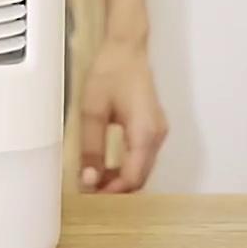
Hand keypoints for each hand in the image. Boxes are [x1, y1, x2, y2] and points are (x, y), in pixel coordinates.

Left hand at [79, 41, 167, 192]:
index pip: (132, 177)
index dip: (112, 192)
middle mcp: (157, 136)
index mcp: (144, 132)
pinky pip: (142, 158)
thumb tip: (89, 179)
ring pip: (142, 170)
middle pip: (140, 177)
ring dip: (120, 180)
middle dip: (116, 191)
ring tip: (93, 183)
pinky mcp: (153, 129)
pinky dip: (126, 168)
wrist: (126, 50)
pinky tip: (106, 168)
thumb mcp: (92, 111)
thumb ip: (91, 148)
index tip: (90, 197)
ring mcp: (157, 132)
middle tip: (89, 195)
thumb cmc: (110, 74)